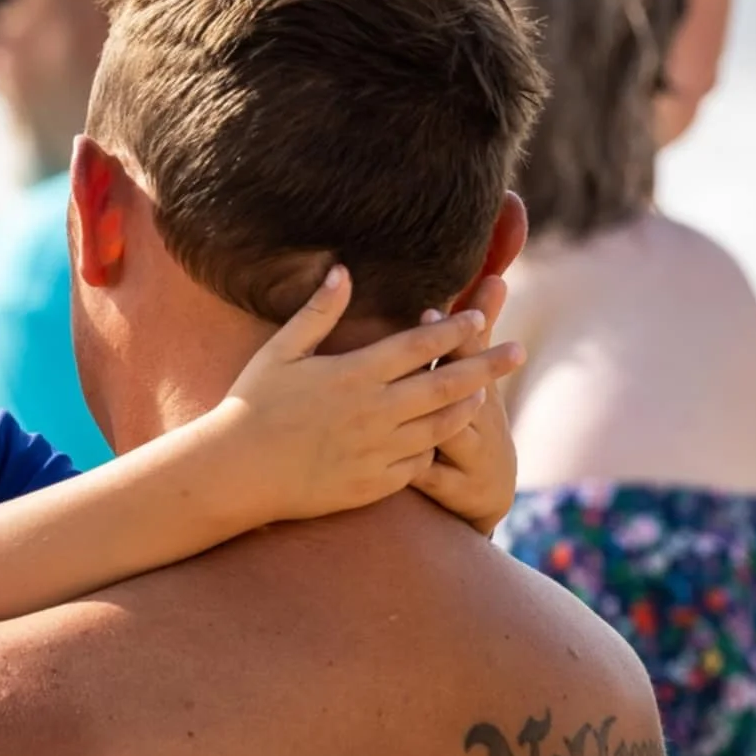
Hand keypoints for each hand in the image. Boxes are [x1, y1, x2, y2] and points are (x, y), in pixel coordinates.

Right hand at [211, 266, 525, 523]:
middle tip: (519, 352)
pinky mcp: (373, 484)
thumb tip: (343, 271)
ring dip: (467, 407)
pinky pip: (418, 465)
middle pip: (446, 384)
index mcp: (353, 374)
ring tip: (486, 395)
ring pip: (440, 426)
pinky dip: (432, 448)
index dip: (454, 328)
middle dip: (487, 366)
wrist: (236, 473)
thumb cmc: (251, 405)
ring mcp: (377, 451)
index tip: (478, 314)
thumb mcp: (279, 352)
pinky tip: (439, 438)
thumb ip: (317, 313)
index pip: (419, 345)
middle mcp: (373, 412)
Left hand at [412, 274, 518, 534]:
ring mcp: (467, 455)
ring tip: (397, 410)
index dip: (450, 333)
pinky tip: (396, 465)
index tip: (426, 309)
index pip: (464, 354)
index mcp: (478, 385)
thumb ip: (480, 326)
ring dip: (431, 422)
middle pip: (458, 391)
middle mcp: (477, 419)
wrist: (488, 487)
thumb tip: (494, 275)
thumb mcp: (480, 373)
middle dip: (443, 370)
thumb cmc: (476, 415)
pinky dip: (419, 470)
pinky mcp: (451, 487)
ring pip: (447, 436)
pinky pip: (432, 477)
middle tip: (414, 350)